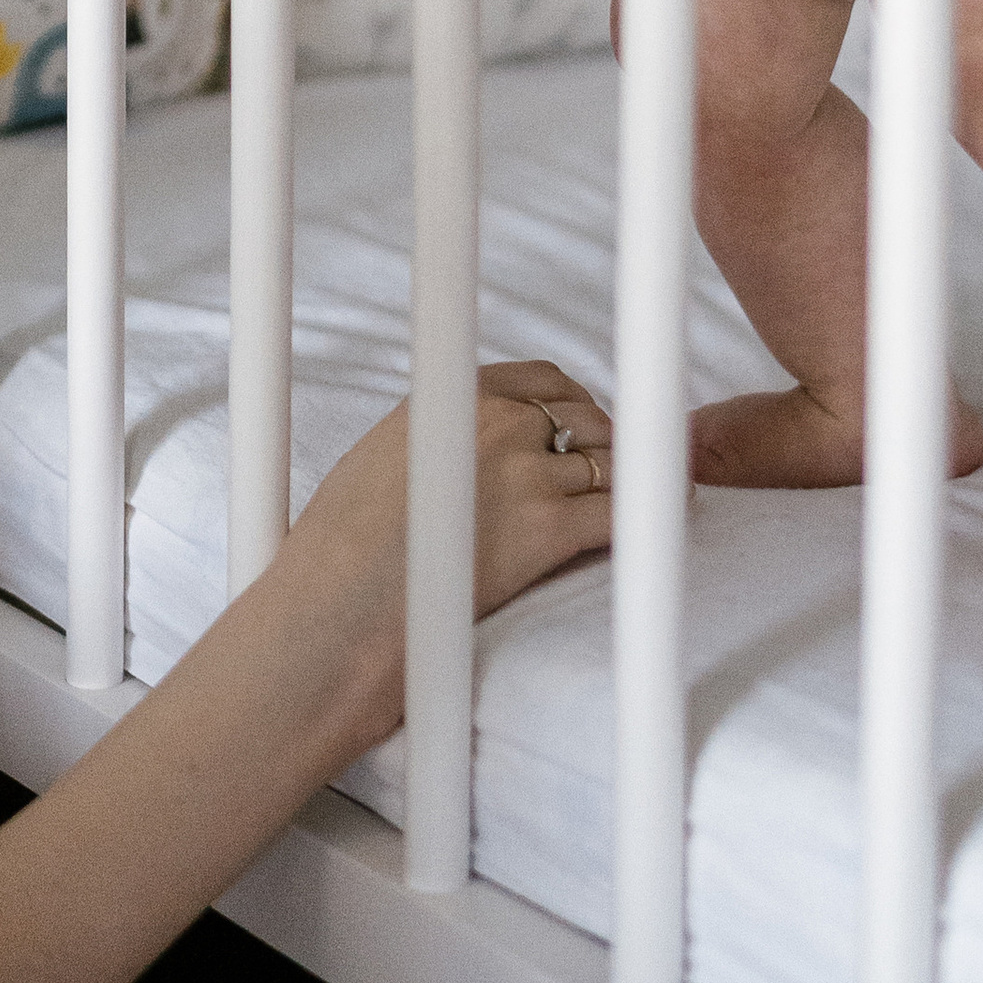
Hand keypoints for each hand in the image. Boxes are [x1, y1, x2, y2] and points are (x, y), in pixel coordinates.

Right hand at [271, 358, 613, 748]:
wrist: (340, 602)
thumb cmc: (344, 546)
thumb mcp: (387, 455)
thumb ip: (443, 437)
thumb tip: (472, 457)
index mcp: (456, 398)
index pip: (544, 380)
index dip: (575, 405)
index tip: (584, 427)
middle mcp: (497, 422)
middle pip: (588, 420)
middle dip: (604, 448)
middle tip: (610, 480)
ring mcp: (526, 472)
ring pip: (610, 466)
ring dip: (621, 490)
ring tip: (633, 512)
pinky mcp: (547, 529)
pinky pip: (619, 515)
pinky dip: (638, 525)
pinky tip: (642, 540)